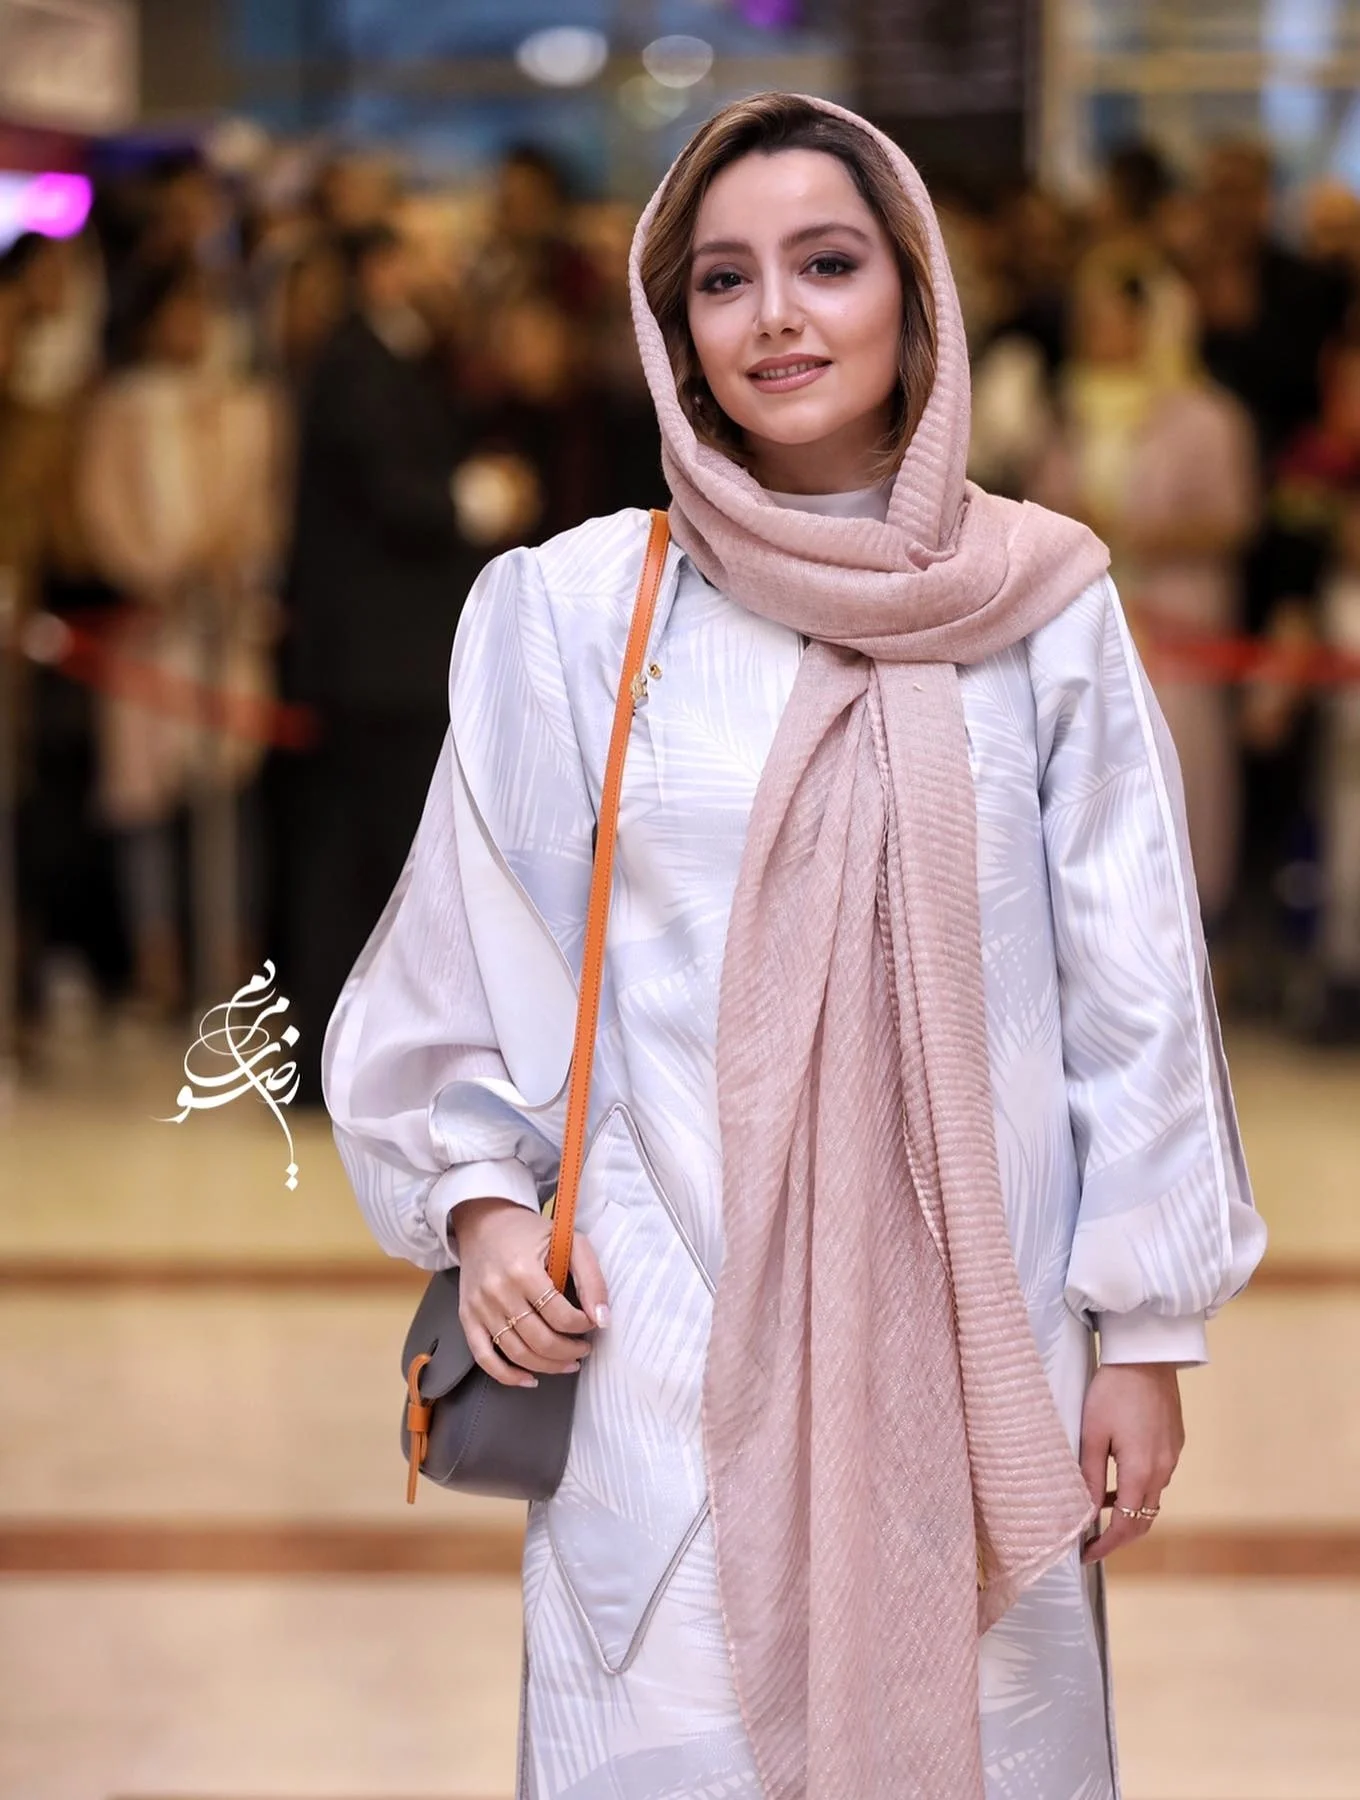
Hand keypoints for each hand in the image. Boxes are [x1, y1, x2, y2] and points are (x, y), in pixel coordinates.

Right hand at [449, 1197, 608, 1390]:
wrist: (484, 1221)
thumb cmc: (530, 1232)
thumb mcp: (570, 1241)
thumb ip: (591, 1278)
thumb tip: (602, 1319)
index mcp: (523, 1270)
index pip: (560, 1315)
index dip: (582, 1326)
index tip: (592, 1323)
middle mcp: (498, 1291)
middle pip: (539, 1340)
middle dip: (569, 1351)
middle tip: (584, 1350)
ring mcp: (479, 1307)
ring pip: (516, 1353)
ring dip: (547, 1366)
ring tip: (568, 1363)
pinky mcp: (467, 1317)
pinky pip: (484, 1357)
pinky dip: (507, 1375)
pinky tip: (530, 1379)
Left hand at [1079, 1363, 1184, 1564]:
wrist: (1146, 1356)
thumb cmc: (1113, 1390)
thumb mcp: (1092, 1434)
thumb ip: (1091, 1476)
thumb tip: (1086, 1513)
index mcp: (1141, 1470)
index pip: (1127, 1525)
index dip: (1107, 1545)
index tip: (1086, 1554)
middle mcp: (1163, 1469)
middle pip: (1145, 1519)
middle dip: (1119, 1536)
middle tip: (1093, 1540)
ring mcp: (1172, 1456)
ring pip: (1152, 1498)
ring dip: (1129, 1510)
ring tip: (1100, 1506)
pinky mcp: (1175, 1442)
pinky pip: (1157, 1477)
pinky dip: (1138, 1488)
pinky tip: (1118, 1476)